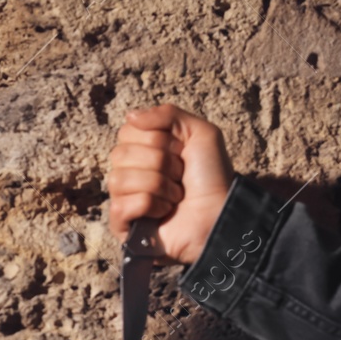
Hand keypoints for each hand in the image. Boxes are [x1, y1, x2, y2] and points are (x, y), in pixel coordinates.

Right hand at [105, 103, 235, 264]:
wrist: (220, 214)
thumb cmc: (212, 177)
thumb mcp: (200, 133)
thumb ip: (167, 114)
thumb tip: (130, 116)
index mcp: (142, 150)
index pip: (127, 132)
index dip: (157, 139)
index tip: (180, 151)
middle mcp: (129, 172)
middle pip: (121, 154)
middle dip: (160, 163)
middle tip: (179, 176)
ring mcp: (124, 198)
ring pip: (120, 178)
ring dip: (158, 186)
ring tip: (175, 196)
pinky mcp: (122, 224)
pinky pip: (122, 205)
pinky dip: (150, 206)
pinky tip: (164, 213)